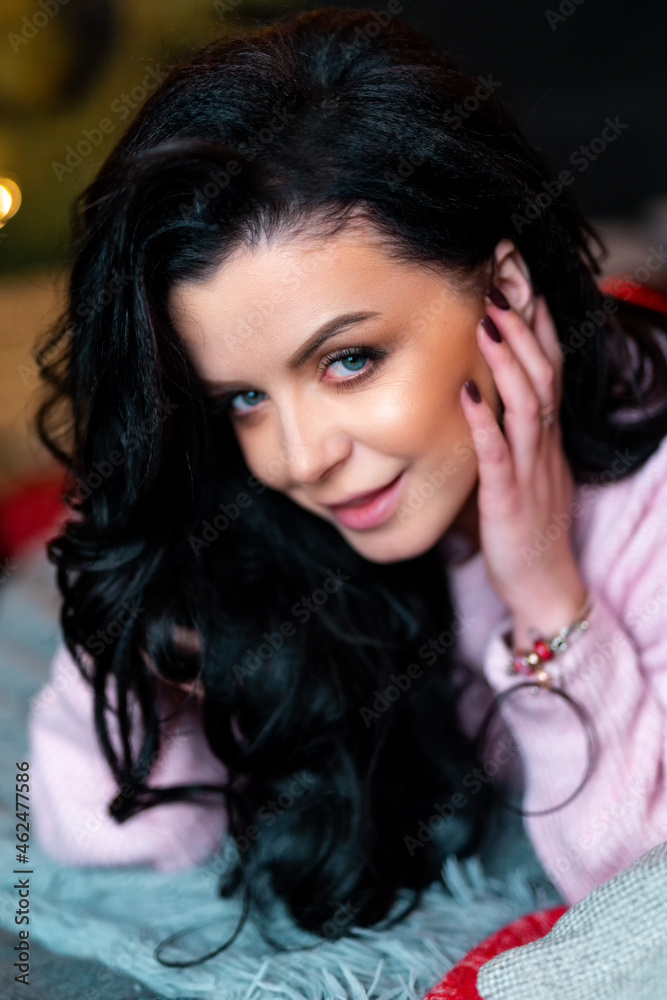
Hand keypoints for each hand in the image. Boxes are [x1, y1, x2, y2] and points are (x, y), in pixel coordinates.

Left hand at [460, 289, 586, 648]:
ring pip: (528, 405)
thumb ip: (515, 436)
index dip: (538, 324)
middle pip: (544, 374)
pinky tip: (466, 392)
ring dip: (507, 360)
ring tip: (487, 320)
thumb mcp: (528, 473)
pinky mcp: (509, 500)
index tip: (521, 281)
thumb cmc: (531, 529)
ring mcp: (531, 472)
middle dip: (524, 325)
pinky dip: (483, 421)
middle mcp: (544, 447)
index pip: (549, 369)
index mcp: (547, 439)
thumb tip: (488, 399)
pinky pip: (498, 455)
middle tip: (503, 282)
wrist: (546, 586)